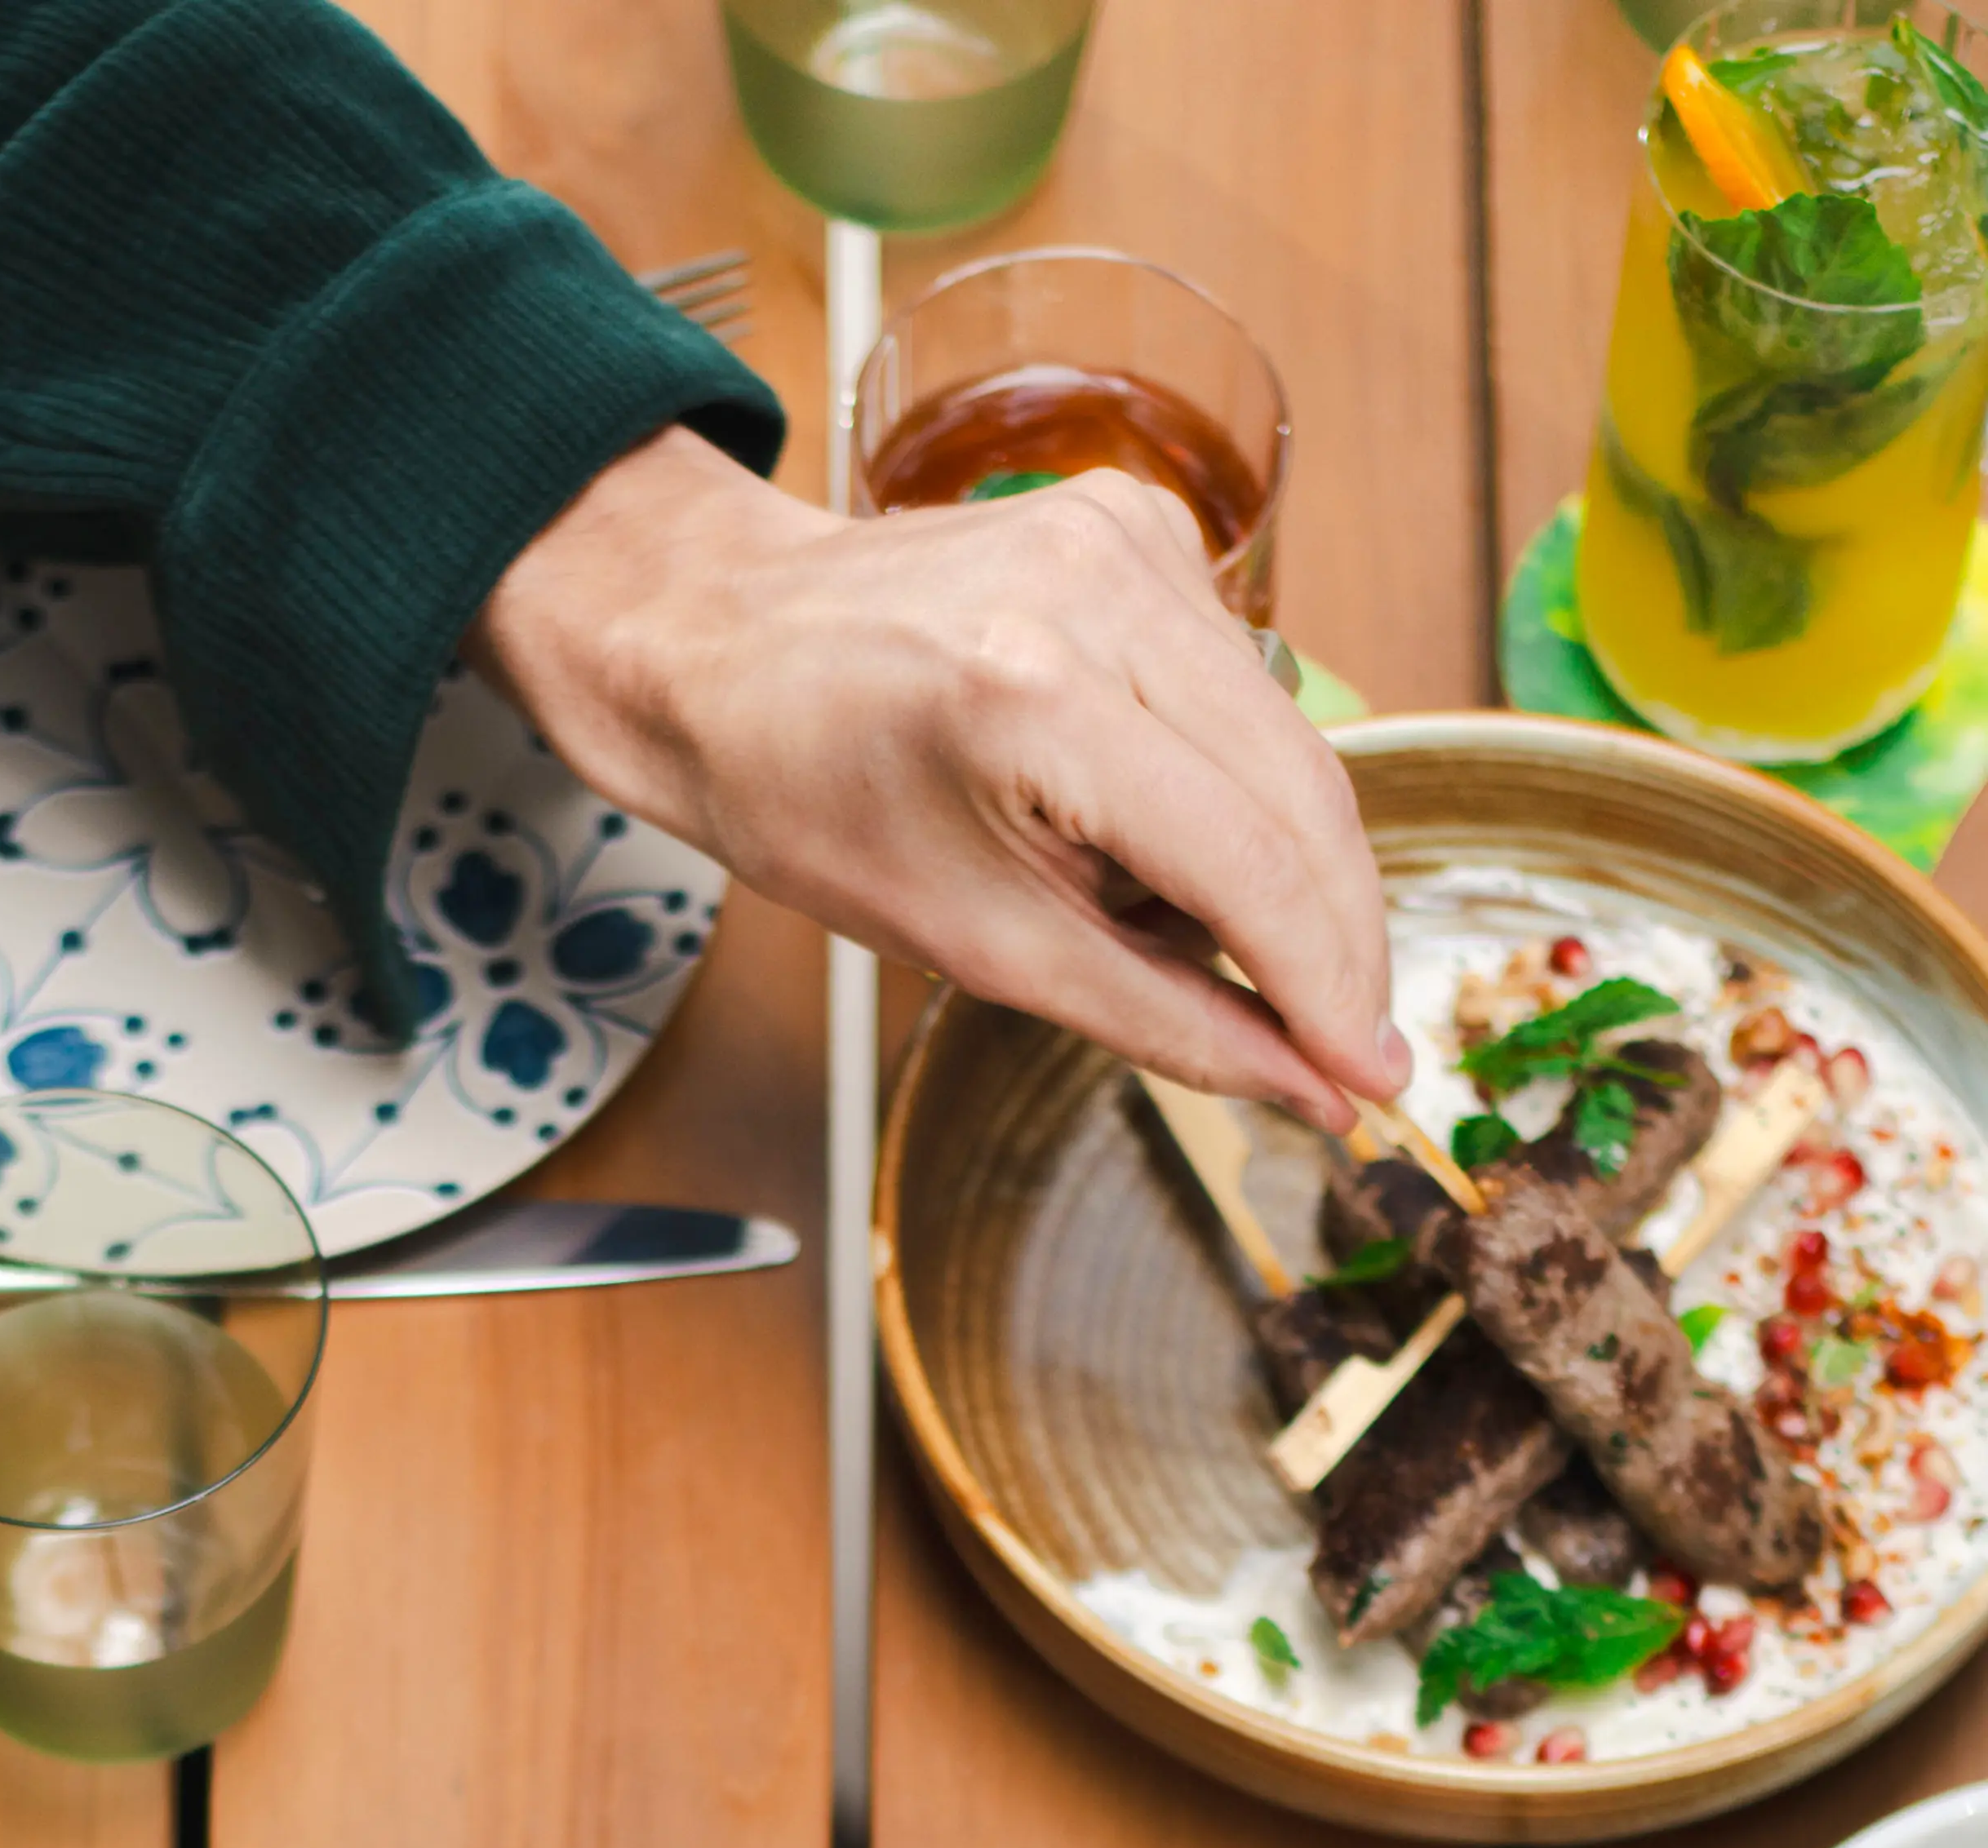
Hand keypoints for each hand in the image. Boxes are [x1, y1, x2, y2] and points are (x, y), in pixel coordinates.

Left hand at [470, 430, 1403, 1130]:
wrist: (722, 645)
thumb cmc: (810, 794)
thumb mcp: (975, 944)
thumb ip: (1158, 1016)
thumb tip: (1302, 1083)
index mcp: (1035, 699)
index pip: (1251, 863)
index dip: (1327, 986)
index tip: (1368, 1076)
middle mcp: (1101, 592)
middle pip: (1303, 793)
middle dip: (1336, 939)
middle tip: (1344, 1049)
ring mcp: (1131, 539)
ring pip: (1291, 741)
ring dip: (1282, 868)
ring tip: (1206, 940)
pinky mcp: (1143, 522)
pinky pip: (1241, 687)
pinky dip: (1230, 783)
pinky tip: (1155, 830)